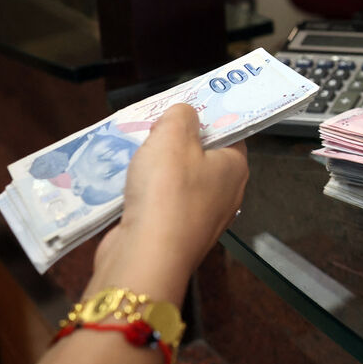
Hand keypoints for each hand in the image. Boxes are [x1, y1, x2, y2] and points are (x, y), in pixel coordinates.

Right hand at [86, 104, 248, 303]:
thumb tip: (184, 115)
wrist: (145, 256)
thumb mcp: (173, 135)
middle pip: (202, 156)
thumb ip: (181, 115)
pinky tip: (127, 184)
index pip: (230, 132)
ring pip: (180, 180)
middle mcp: (226, 194)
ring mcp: (202, 218)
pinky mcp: (176, 235)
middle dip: (177, 141)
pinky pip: (163, 204)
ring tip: (135, 153)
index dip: (207, 117)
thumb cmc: (167, 190)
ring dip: (157, 168)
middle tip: (153, 129)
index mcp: (235, 168)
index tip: (183, 107)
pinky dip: (147, 193)